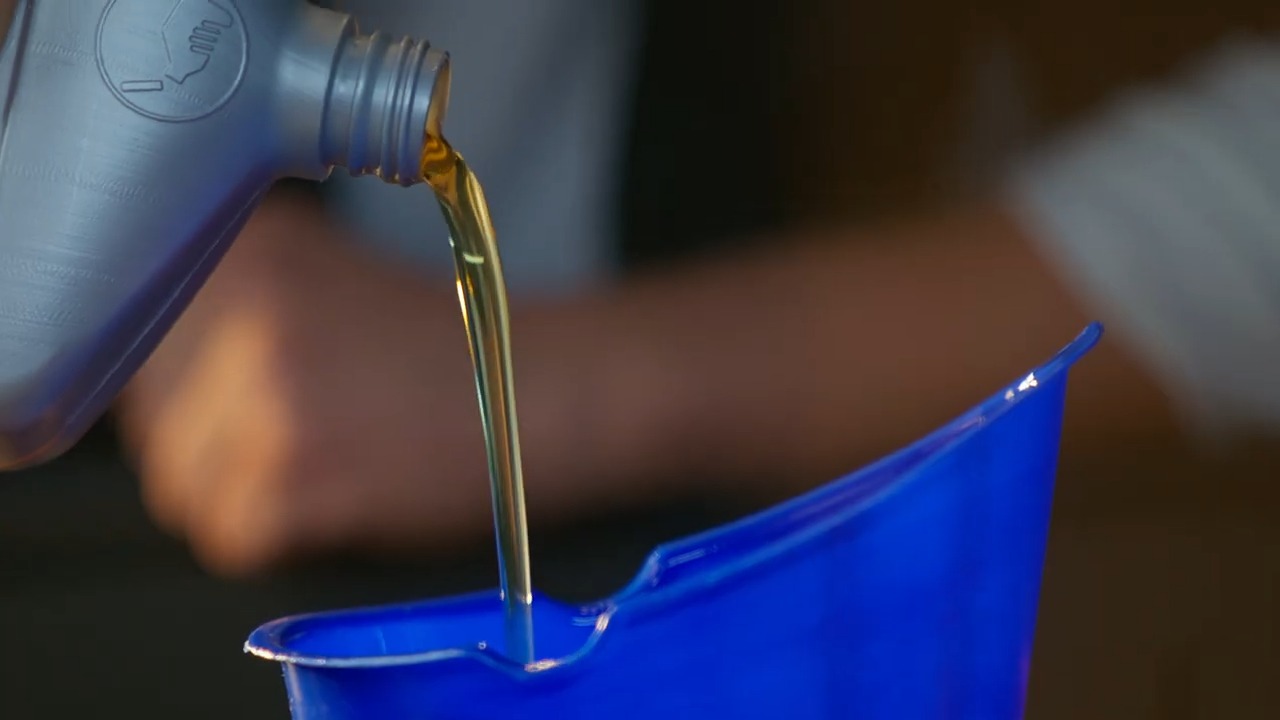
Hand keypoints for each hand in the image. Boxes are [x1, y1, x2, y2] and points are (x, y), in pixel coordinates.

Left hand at [115, 193, 583, 576]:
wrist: (546, 390)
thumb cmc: (450, 348)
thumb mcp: (322, 281)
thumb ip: (230, 306)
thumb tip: (144, 367)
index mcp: (247, 253)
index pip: (139, 349)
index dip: (187, 390)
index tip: (235, 402)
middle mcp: (244, 311)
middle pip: (154, 424)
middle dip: (215, 448)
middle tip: (306, 439)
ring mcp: (266, 392)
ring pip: (185, 488)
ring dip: (248, 498)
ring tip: (333, 466)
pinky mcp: (295, 475)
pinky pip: (234, 537)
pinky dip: (285, 538)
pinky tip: (348, 495)